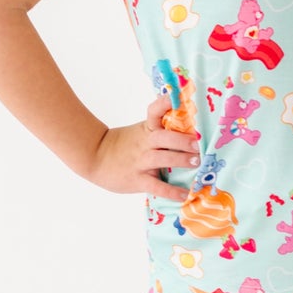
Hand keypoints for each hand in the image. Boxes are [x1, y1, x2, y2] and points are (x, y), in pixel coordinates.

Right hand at [86, 95, 201, 201]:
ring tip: (196, 162)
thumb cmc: (123, 144)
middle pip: (163, 137)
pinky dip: (171, 191)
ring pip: (161, 159)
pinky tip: (184, 195)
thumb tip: (188, 124)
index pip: (155, 111)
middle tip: (197, 144)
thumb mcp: (140, 131)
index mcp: (147, 129)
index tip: (177, 98)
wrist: (95, 157)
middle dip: (181, 140)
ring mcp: (140, 161)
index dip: (165, 103)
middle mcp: (145, 143)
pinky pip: (156, 186)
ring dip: (180, 160)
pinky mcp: (137, 179)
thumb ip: (160, 127)